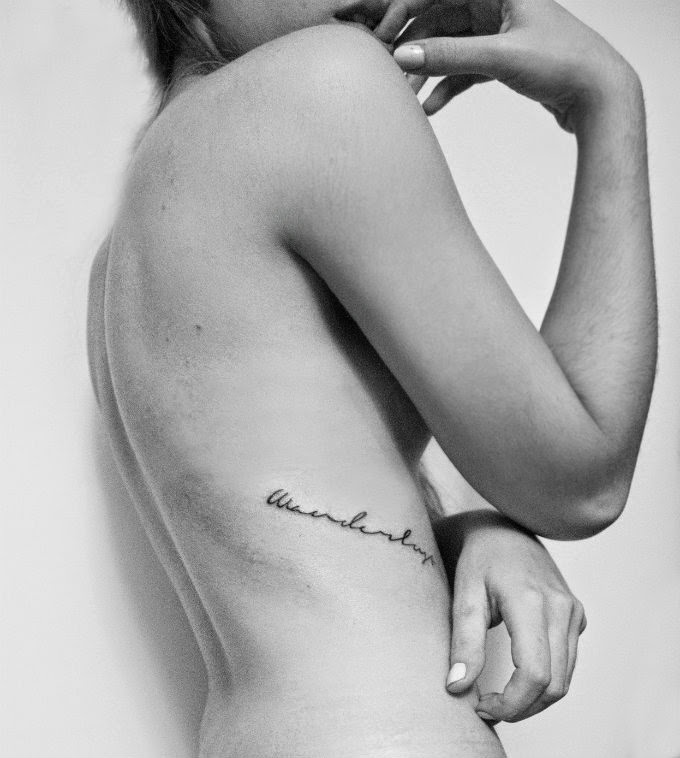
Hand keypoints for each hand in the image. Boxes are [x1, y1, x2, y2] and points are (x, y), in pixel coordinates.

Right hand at [389, 0, 636, 129]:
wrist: (598, 95)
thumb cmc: (565, 63)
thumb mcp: (501, 57)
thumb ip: (450, 56)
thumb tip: (404, 57)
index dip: (402, 12)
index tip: (381, 39)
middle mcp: (495, 4)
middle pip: (437, 18)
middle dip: (411, 45)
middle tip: (387, 70)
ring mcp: (497, 33)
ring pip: (447, 46)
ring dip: (426, 70)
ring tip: (406, 94)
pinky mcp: (501, 60)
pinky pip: (462, 70)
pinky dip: (446, 87)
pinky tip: (431, 106)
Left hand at [433, 509, 586, 722]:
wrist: (502, 530)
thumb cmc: (479, 560)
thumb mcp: (463, 596)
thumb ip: (463, 643)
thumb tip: (457, 688)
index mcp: (531, 601)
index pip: (535, 673)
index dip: (511, 702)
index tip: (481, 706)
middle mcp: (561, 607)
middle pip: (555, 684)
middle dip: (522, 708)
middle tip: (488, 708)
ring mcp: (573, 611)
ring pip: (565, 679)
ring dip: (535, 700)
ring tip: (499, 698)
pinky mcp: (576, 616)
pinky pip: (568, 663)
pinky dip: (546, 681)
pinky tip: (517, 680)